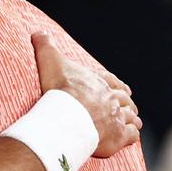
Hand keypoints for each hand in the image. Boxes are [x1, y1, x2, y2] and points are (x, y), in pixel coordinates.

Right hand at [32, 32, 141, 157]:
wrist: (67, 116)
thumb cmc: (60, 90)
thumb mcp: (50, 62)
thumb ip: (45, 47)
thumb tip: (38, 33)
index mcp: (98, 81)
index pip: (111, 80)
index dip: (117, 84)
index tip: (123, 88)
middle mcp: (111, 97)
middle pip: (124, 99)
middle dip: (127, 102)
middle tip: (129, 106)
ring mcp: (116, 116)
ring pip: (130, 116)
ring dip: (132, 118)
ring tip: (133, 121)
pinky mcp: (118, 135)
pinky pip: (131, 135)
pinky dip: (132, 135)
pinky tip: (132, 136)